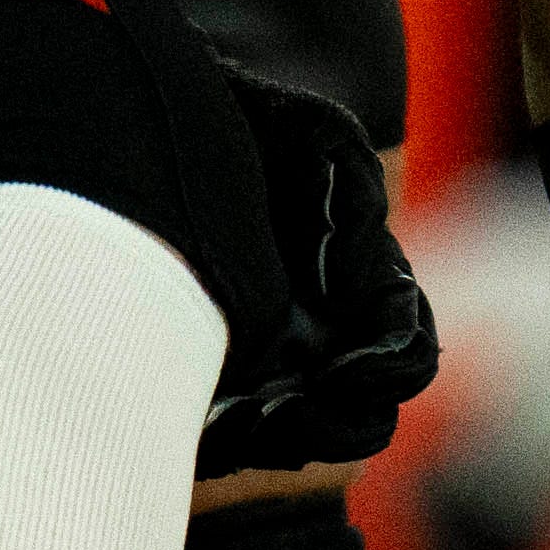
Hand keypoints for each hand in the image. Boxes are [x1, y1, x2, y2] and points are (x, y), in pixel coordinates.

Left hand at [197, 69, 441, 476]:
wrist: (142, 107)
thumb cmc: (245, 118)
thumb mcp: (314, 134)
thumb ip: (352, 198)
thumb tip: (354, 286)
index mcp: (367, 285)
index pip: (406, 351)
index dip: (386, 371)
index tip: (342, 373)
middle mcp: (328, 333)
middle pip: (359, 415)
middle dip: (330, 427)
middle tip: (277, 415)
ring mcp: (270, 361)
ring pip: (296, 436)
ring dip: (274, 441)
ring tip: (233, 421)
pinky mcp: (207, 376)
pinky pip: (226, 437)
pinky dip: (217, 442)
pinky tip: (190, 424)